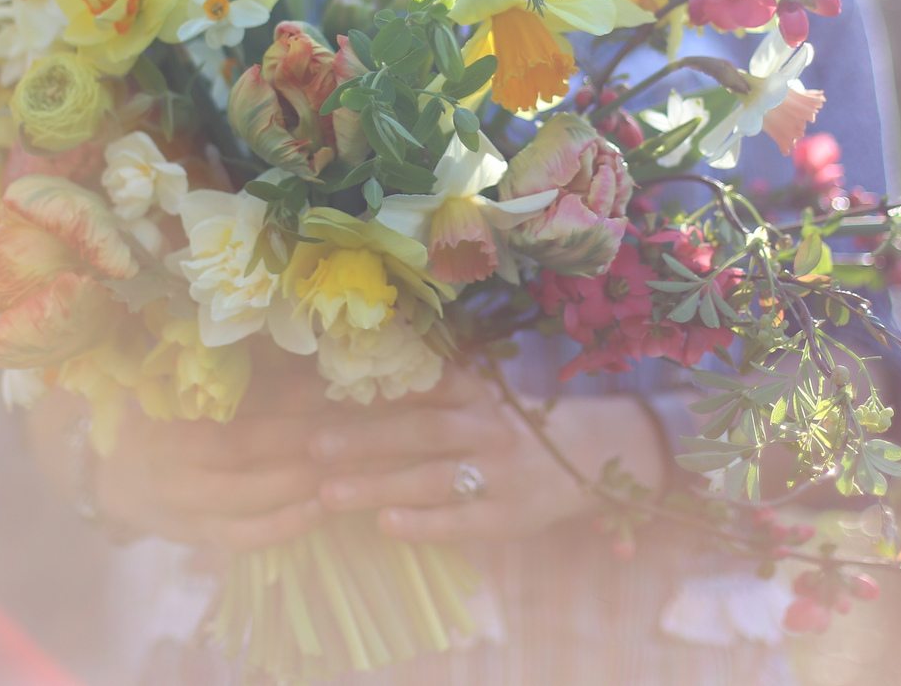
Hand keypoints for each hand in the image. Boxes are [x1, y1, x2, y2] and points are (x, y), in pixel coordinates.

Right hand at [36, 353, 344, 552]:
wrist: (112, 477)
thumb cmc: (161, 416)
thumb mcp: (177, 381)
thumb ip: (229, 364)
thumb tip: (294, 339)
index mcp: (165, 404)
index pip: (230, 397)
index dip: (283, 390)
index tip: (329, 382)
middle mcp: (170, 452)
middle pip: (241, 443)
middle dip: (301, 432)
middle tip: (355, 422)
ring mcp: (182, 498)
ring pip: (246, 492)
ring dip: (301, 478)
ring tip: (351, 462)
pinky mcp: (196, 534)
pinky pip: (242, 535)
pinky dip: (282, 526)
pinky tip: (323, 509)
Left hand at [307, 366, 666, 543]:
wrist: (588, 458)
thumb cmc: (509, 425)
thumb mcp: (477, 394)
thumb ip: (426, 388)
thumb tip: (352, 374)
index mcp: (476, 391)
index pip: (422, 385)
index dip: (374, 388)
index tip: (323, 390)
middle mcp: (488, 428)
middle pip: (421, 431)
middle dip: (364, 439)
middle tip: (312, 446)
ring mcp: (499, 474)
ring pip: (433, 478)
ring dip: (379, 485)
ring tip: (328, 493)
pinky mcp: (506, 517)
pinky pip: (460, 521)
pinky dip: (422, 524)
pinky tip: (384, 525)